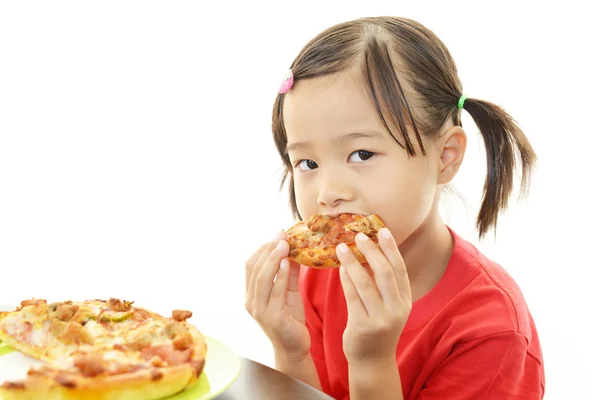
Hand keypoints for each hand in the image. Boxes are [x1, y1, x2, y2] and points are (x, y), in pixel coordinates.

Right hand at [245, 231, 310, 360]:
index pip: (251, 265)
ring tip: (284, 245)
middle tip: (282, 235)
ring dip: (273, 259)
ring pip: (262, 278)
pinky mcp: (272, 318)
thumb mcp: (289, 291)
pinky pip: (275, 292)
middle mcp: (251, 301)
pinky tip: (287, 263)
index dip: (263, 248)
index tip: (278, 234)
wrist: (295, 347)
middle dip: (268, 249)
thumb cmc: (290, 318)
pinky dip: (280, 276)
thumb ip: (289, 272)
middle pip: (255, 269)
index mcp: (251, 293)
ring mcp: (259, 310)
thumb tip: (294, 248)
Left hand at [337, 228, 411, 366]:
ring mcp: (380, 319)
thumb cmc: (378, 328)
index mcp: (405, 301)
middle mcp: (396, 309)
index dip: (391, 248)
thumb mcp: (389, 307)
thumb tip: (370, 252)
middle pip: (385, 273)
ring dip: (353, 262)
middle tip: (358, 235)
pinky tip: (339, 268)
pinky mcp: (362, 326)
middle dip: (372, 251)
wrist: (372, 361)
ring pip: (366, 283)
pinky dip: (346, 280)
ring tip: (341, 247)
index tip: (382, 230)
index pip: (400, 269)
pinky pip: (352, 297)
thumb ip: (384, 285)